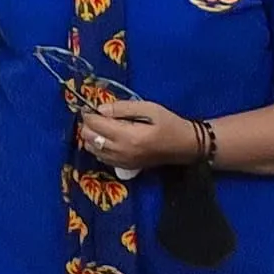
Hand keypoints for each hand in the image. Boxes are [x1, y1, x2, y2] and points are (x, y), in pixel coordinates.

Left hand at [76, 93, 201, 175]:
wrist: (186, 146)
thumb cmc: (169, 124)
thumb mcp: (149, 108)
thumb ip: (123, 108)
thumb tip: (100, 108)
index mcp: (128, 137)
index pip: (95, 125)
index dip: (89, 114)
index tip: (90, 106)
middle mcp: (122, 152)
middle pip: (89, 138)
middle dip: (87, 125)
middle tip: (96, 115)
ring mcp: (123, 162)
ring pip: (92, 149)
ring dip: (91, 136)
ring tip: (101, 126)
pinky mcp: (126, 166)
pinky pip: (101, 157)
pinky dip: (98, 146)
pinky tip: (106, 138)